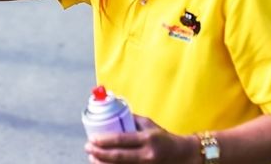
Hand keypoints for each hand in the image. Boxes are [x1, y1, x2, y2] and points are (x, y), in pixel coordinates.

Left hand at [84, 116, 199, 163]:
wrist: (183, 155)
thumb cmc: (163, 137)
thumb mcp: (149, 124)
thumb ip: (131, 119)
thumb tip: (111, 112)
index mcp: (147, 139)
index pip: (121, 140)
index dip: (104, 140)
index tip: (92, 139)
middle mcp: (147, 155)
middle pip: (117, 156)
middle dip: (99, 153)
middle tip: (87, 148)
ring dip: (103, 163)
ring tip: (92, 158)